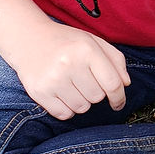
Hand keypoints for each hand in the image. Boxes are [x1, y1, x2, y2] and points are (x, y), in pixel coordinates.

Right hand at [0, 20, 130, 119]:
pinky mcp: (39, 92)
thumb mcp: (94, 42)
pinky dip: (67, 109)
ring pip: (82, 108)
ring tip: (72, 85)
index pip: (112, 83)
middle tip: (84, 81)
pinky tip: (63, 94)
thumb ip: (115, 60)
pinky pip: (64, 114)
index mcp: (87, 49)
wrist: (29, 39)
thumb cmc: (67, 42)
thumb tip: (125, 84)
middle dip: (95, 93)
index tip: (118, 103)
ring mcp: (53, 79)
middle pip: (97, 97)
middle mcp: (70, 64)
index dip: (119, 97)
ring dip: (81, 101)